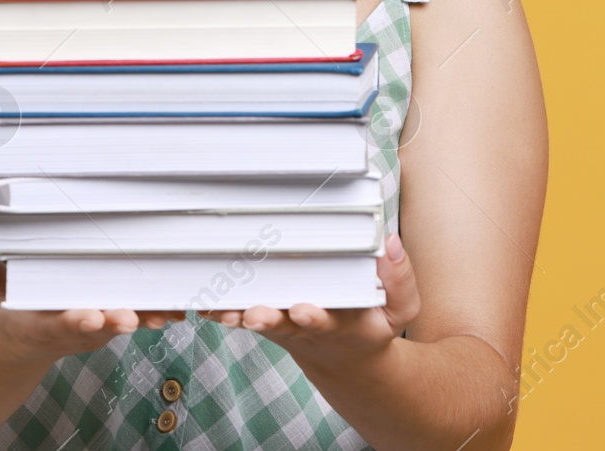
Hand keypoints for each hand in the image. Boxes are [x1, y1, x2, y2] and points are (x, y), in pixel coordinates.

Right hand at [0, 212, 185, 367]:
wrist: (11, 339)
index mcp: (28, 323)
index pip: (50, 325)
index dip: (70, 322)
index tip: (89, 317)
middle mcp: (65, 332)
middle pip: (95, 330)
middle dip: (114, 322)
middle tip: (132, 317)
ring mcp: (92, 329)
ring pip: (122, 323)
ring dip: (146, 317)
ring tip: (171, 310)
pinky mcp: (111, 316)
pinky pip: (136, 312)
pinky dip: (157, 307)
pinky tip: (185, 297)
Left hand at [201, 231, 419, 374]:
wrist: (344, 359)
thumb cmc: (370, 324)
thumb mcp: (399, 309)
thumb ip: (400, 280)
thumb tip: (389, 243)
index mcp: (342, 326)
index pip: (328, 321)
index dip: (315, 317)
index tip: (303, 311)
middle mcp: (306, 327)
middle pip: (284, 325)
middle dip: (268, 319)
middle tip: (252, 315)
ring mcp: (282, 325)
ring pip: (256, 321)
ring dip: (238, 316)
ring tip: (222, 311)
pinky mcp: (264, 319)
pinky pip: (240, 315)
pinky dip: (222, 311)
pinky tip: (204, 303)